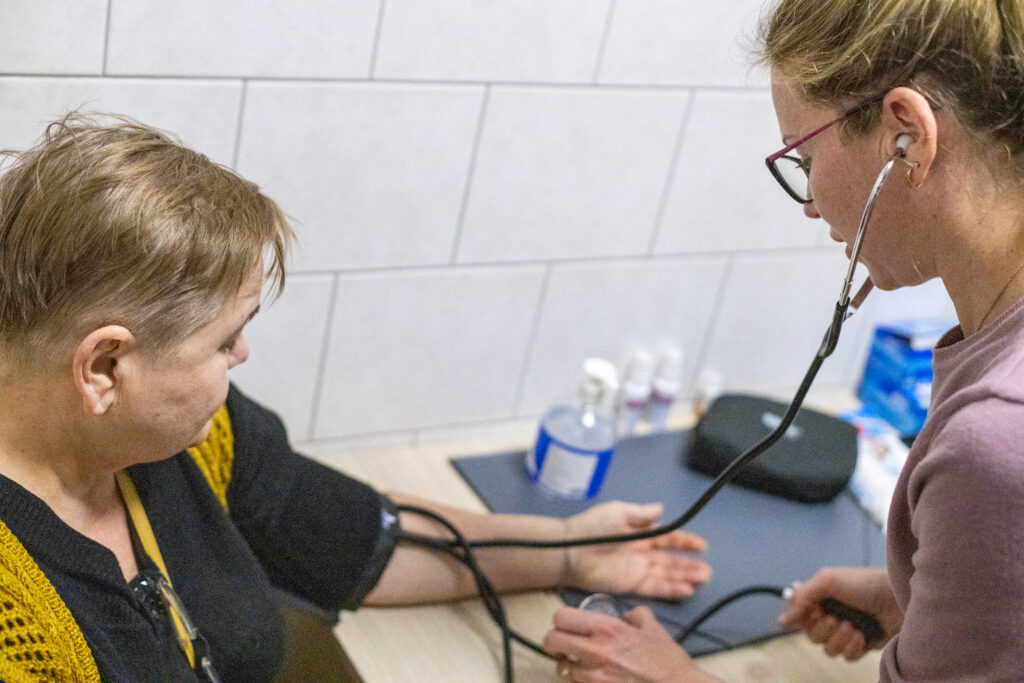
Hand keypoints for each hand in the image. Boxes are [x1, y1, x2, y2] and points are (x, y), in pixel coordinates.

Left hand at [543, 605, 719, 682]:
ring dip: (567, 663)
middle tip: (565, 643)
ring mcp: (593, 677)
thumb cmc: (667, 661)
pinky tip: (591, 677)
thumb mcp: (652, 626)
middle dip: (555, 641)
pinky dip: (578, 680)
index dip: (562, 620)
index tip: (568, 624)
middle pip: (550, 641)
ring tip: (580, 662)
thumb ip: (633, 614)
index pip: (562, 617)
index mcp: (608, 629)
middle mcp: (596, 651)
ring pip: (560, 667)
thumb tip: (623, 614)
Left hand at [563, 502, 710, 598]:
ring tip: (703, 579)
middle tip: (708, 570)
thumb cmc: (594, 527)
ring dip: (684, 577)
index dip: (685, 542)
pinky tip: (685, 590)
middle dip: (689, 565)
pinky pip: (655, 587)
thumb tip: (662, 508)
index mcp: (641, 533)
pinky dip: (670, 589)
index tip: (701, 545)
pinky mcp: (631, 584)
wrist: (572, 549)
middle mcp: (643, 552)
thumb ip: (641, 514)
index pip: (668, 538)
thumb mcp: (618, 512)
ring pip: (667, 575)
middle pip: (671, 560)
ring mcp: (638, 569)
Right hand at [778, 566, 901, 660]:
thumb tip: (782, 621)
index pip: (798, 616)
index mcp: (819, 599)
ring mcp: (844, 633)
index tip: (812, 613)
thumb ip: (802, 597)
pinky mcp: (860, 647)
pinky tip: (862, 635)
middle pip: (811, 636)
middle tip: (836, 618)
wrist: (898, 599)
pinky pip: (846, 657)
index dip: (801, 618)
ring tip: (852, 626)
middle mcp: (829, 616)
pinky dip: (852, 647)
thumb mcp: (828, 580)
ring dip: (839, 638)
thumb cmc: (864, 584)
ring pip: (827, 649)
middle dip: (823, 629)